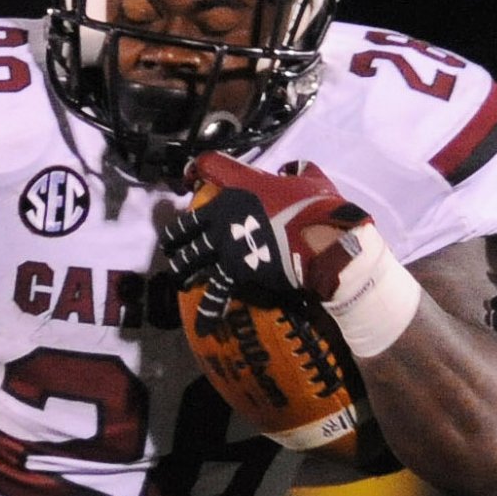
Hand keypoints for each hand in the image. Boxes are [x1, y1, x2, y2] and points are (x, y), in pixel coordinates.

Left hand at [162, 153, 369, 333]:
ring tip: (182, 280)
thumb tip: (291, 170)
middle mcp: (221, 217)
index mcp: (237, 188)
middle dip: (175, 241)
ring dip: (182, 271)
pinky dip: (207, 310)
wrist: (322, 239)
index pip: (206, 168)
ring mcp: (224, 246)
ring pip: (189, 260)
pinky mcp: (234, 272)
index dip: (193, 173)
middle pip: (183, 229)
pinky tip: (202, 326)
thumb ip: (296, 171)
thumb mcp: (308, 177)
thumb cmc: (317, 206)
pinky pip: (214, 294)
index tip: (188, 179)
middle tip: (174, 249)